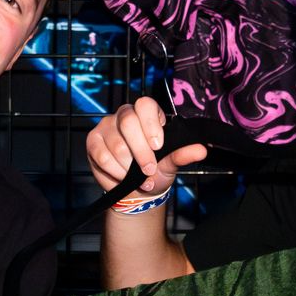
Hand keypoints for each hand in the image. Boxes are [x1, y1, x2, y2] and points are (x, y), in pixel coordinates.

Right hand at [85, 96, 207, 198]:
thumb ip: (183, 154)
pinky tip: (122, 178)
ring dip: (128, 168)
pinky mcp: (93, 141)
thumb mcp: (171, 163)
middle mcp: (125, 115)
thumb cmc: (155, 170)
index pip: (146, 105)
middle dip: (141, 152)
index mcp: (147, 113)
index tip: (158, 146)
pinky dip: (114, 172)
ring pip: (116, 144)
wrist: (137, 190)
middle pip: (129, 123)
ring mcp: (107, 126)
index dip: (151, 124)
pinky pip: (102, 155)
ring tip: (138, 179)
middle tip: (149, 170)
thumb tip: (201, 150)